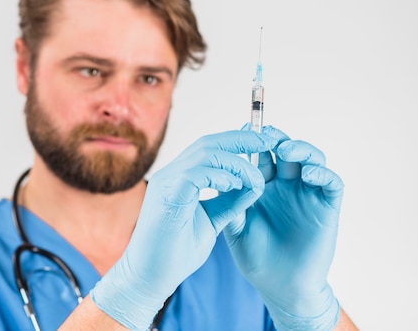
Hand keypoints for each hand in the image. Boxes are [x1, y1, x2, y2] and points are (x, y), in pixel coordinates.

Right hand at [91, 130, 275, 329]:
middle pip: (208, 143)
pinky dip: (219, 176)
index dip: (237, 141)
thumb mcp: (212, 221)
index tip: (263, 142)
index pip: (210, 148)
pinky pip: (195, 175)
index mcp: (180, 178)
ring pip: (205, 154)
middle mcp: (171, 174)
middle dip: (241, 140)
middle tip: (269, 141)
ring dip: (236, 163)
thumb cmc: (176, 253)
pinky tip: (234, 186)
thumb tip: (255, 184)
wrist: (149, 278)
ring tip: (256, 178)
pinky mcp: (167, 196)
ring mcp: (167, 183)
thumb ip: (229, 202)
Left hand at [224, 125, 343, 330]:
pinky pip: (331, 182)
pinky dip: (322, 173)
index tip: (243, 128)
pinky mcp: (326, 207)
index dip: (254, 139)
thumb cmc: (256, 259)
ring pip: (311, 158)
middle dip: (276, 137)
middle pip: (287, 149)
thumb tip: (218, 175)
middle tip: (265, 134)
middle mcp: (287, 185)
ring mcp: (308, 194)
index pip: (262, 154)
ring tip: (285, 150)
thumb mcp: (236, 228)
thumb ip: (230, 203)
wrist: (280, 289)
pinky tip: (308, 174)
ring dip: (301, 149)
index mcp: (264, 186)